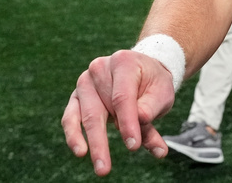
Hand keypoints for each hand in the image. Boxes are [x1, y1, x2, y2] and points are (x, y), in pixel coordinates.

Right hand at [62, 50, 175, 175]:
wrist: (144, 69)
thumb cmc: (153, 83)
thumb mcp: (162, 92)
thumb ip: (151, 109)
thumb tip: (141, 126)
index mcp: (123, 62)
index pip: (122, 97)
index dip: (127, 123)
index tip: (134, 145)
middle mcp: (99, 69)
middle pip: (99, 110)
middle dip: (101, 142)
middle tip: (105, 169)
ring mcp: (85, 83)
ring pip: (85, 116)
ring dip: (92, 142)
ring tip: (99, 166)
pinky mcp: (76, 97)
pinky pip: (70, 117)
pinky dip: (74, 135)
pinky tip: (80, 150)